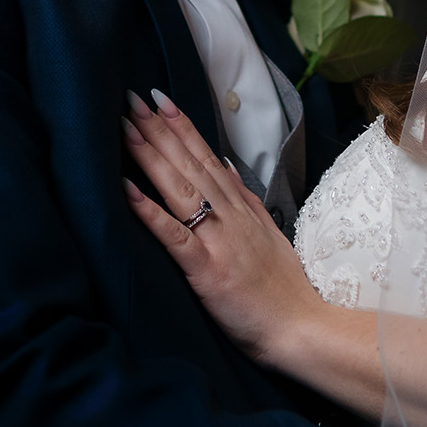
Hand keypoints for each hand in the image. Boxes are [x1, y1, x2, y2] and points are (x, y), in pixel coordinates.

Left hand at [122, 89, 320, 367]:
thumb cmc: (283, 288)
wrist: (300, 327)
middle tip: (131, 99)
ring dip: (151, 156)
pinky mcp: (207, 271)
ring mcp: (218, 241)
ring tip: (126, 128)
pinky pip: (174, 236)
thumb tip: (223, 166)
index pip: (207, 157)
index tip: (160, 99)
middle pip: (190, 164)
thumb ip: (245, 200)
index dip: (183, 127)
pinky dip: (150, 212)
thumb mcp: (268, 234)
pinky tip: (128, 191)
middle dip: (159, 130)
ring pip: (181, 188)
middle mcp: (230, 216)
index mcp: (241, 208)